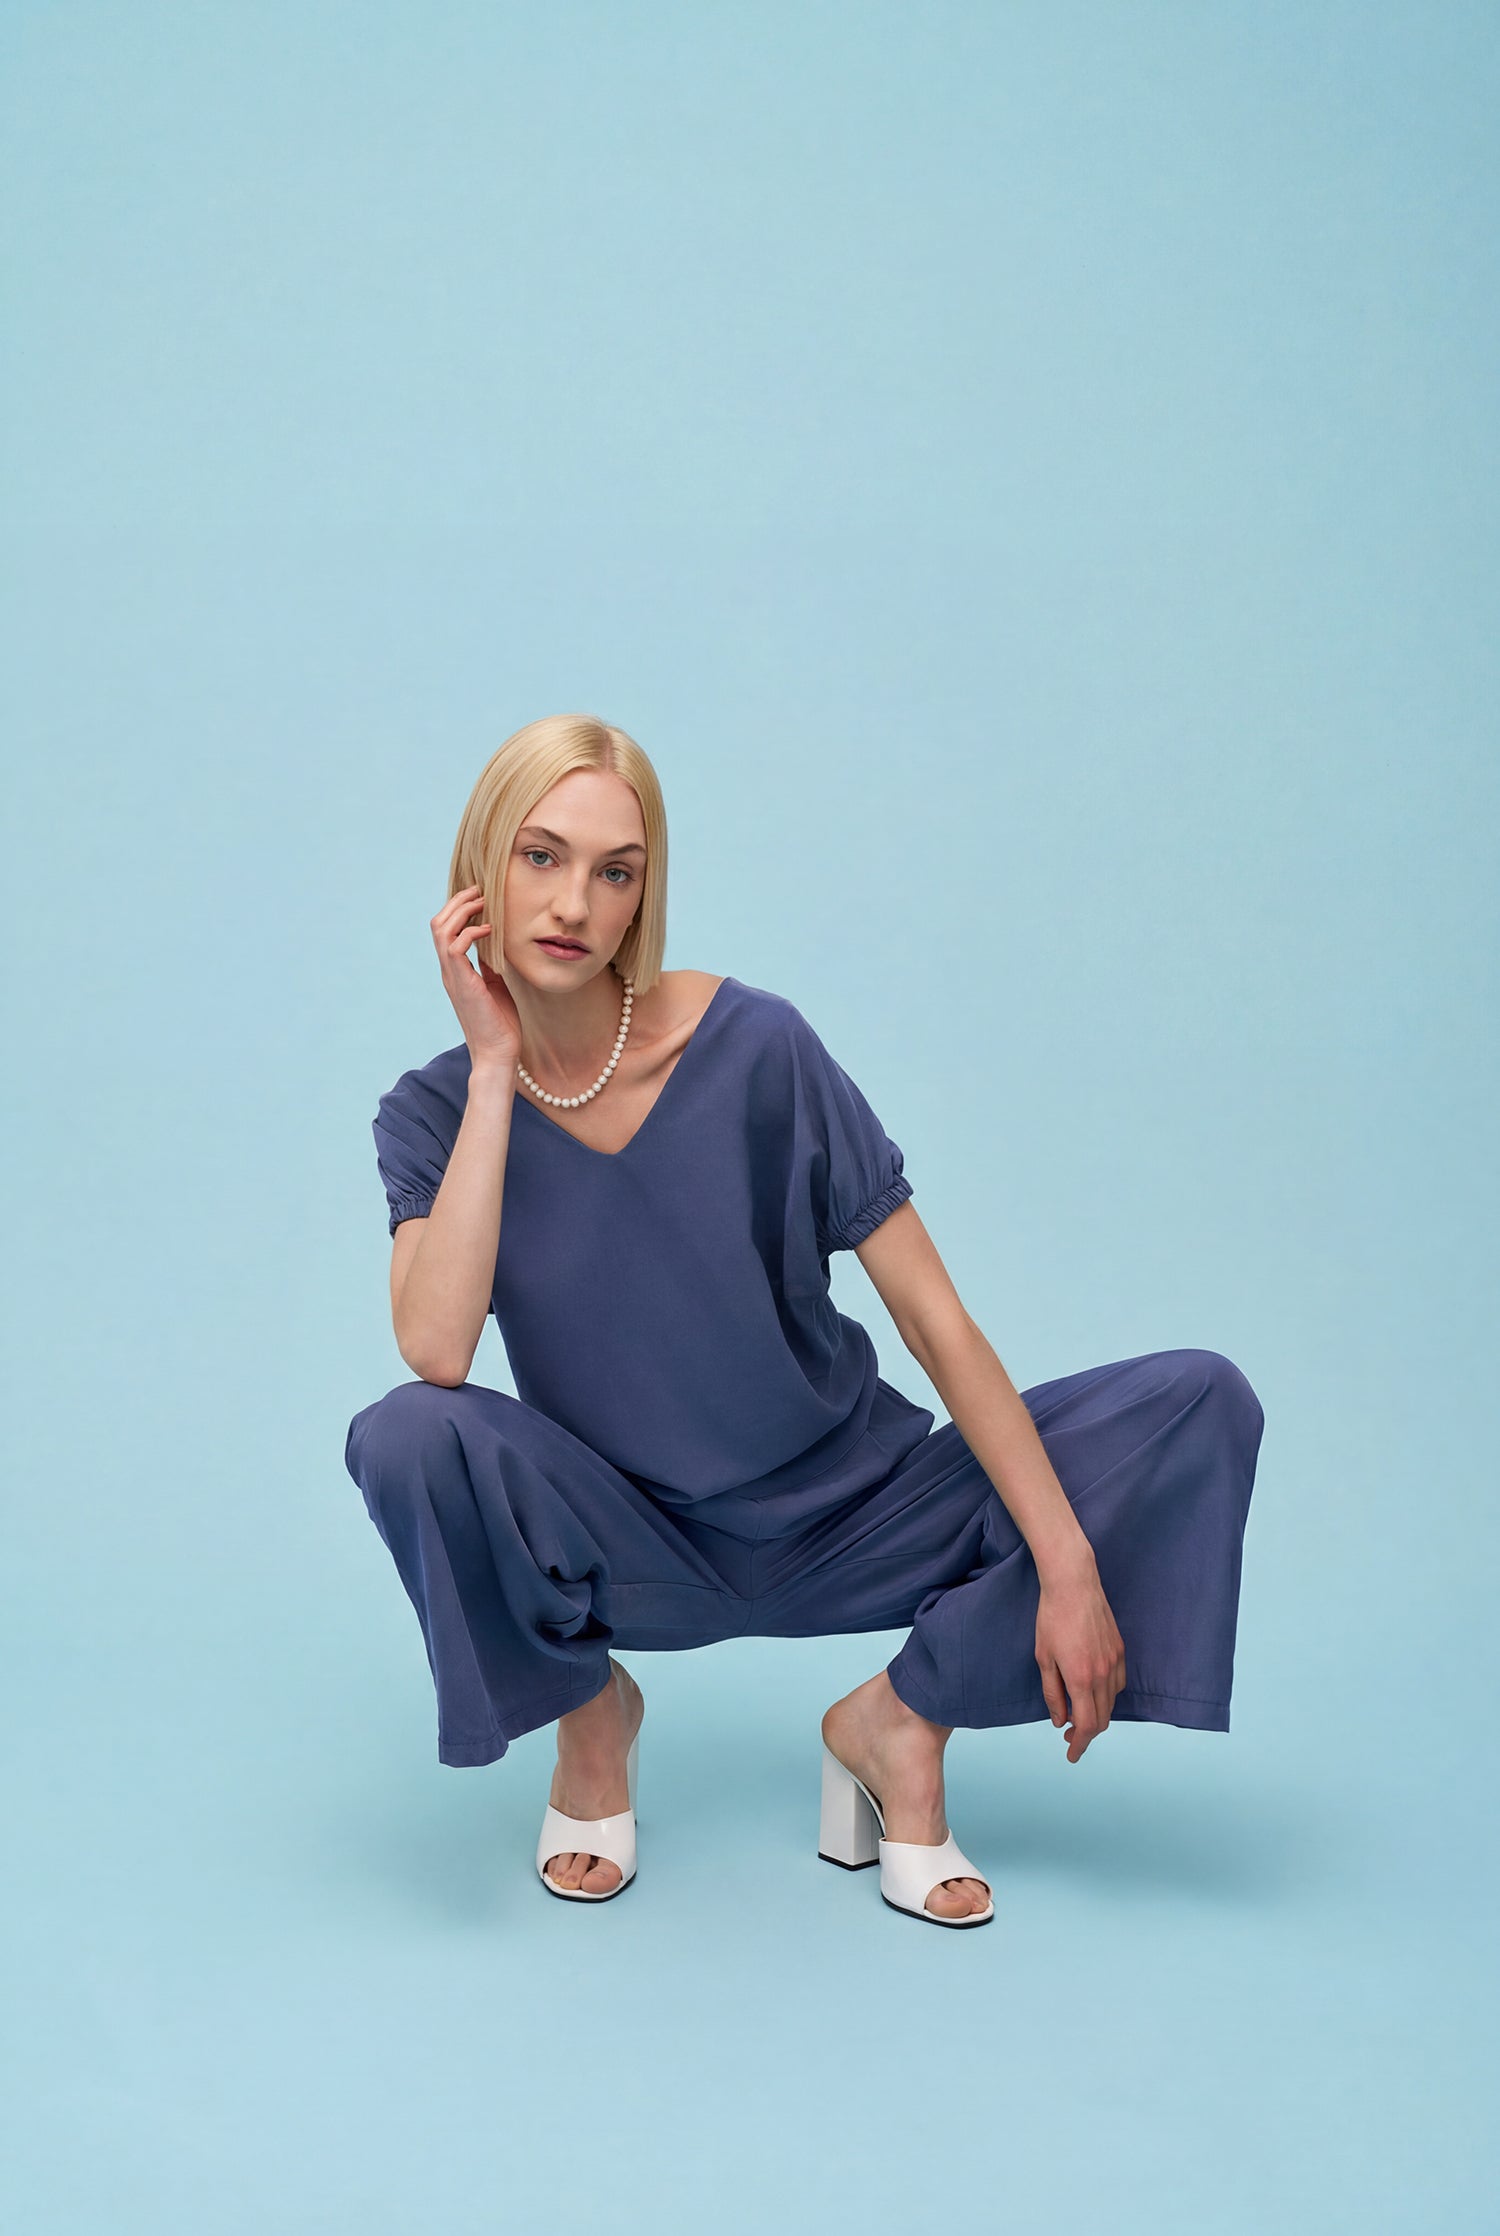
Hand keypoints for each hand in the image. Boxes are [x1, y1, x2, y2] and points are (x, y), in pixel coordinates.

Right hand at [430, 886, 521, 1072]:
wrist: (498, 1053)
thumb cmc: (500, 1024)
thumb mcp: (496, 987)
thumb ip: (490, 966)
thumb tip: (495, 946)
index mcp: (456, 971)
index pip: (445, 931)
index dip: (458, 909)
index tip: (479, 897)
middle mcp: (449, 971)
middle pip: (438, 924)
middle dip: (457, 902)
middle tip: (479, 891)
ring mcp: (453, 977)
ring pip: (441, 931)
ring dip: (461, 911)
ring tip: (482, 902)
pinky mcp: (462, 983)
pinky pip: (455, 947)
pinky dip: (470, 932)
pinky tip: (488, 929)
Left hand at [1035, 1556, 1126, 1763]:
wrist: (1073, 1583)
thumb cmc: (1052, 1618)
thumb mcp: (1043, 1658)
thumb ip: (1052, 1693)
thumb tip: (1060, 1721)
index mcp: (1081, 1678)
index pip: (1087, 1725)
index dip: (1080, 1745)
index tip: (1071, 1755)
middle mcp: (1104, 1674)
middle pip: (1102, 1719)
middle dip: (1086, 1733)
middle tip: (1069, 1736)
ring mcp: (1115, 1661)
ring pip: (1112, 1703)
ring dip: (1097, 1714)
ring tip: (1078, 1713)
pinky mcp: (1121, 1649)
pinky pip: (1118, 1684)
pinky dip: (1107, 1696)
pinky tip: (1092, 1690)